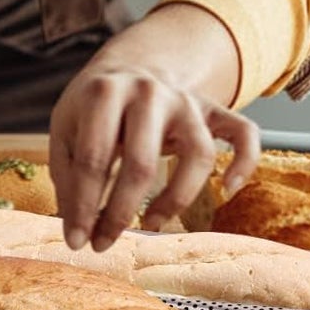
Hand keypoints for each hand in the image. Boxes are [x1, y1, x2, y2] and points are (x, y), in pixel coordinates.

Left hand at [48, 5, 260, 251]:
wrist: (130, 67)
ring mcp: (185, 100)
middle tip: (105, 243)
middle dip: (119, 212)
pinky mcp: (213, 109)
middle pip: (141, 162)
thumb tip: (77, 227)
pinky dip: (244, 162)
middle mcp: (149, 92)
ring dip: (176, 199)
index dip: (82, 204)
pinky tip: (226, 191)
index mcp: (104, 91)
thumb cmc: (94, 107)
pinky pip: (243, 133)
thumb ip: (68, 173)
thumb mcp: (66, 127)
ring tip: (151, 223)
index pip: (93, 157)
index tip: (76, 239)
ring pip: (199, 154)